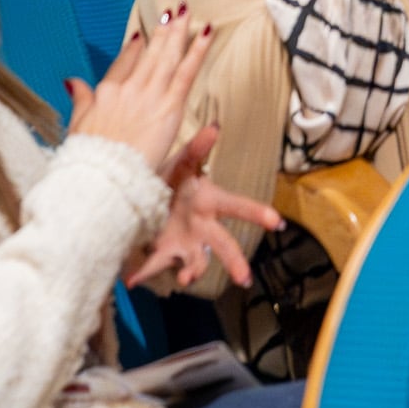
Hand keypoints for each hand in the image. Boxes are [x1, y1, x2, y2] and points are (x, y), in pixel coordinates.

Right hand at [67, 11, 213, 178]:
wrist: (103, 177)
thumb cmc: (89, 159)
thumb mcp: (77, 126)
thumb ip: (80, 100)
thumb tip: (73, 81)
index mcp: (106, 93)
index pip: (124, 63)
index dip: (134, 48)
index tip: (142, 35)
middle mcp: (128, 88)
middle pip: (149, 54)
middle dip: (162, 31)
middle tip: (173, 11)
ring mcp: (149, 95)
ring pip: (168, 57)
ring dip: (179, 32)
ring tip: (187, 12)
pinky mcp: (168, 107)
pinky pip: (186, 73)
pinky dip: (197, 51)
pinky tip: (206, 34)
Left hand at [123, 126, 281, 290]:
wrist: (145, 195)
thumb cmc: (172, 179)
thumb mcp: (182, 162)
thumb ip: (197, 148)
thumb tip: (214, 127)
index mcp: (209, 202)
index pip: (237, 206)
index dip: (257, 213)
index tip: (276, 222)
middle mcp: (202, 227)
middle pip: (223, 245)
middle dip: (235, 261)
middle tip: (244, 279)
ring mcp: (184, 243)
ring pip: (195, 263)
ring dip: (192, 272)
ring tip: (185, 280)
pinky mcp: (163, 252)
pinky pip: (155, 265)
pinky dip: (143, 273)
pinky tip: (131, 278)